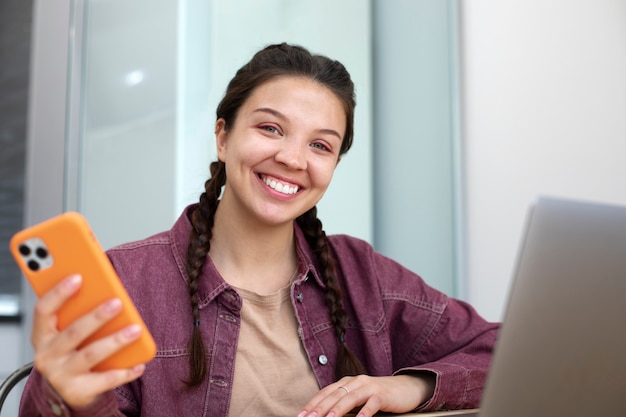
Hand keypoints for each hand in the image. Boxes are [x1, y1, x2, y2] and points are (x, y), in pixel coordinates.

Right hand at [31, 274, 145, 407]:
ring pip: (91, 355)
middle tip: (117, 302)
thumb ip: (78, 311)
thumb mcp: (66, 330)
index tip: (78, 277)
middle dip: (96, 317)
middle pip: (73, 333)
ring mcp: (61, 375)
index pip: (43, 310)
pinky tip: (140, 363)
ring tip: (135, 330)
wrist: (68, 389)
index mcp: (42, 334)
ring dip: (115, 341)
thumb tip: (105, 287)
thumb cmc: (72, 349)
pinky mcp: (78, 391)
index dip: (58, 293)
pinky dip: (125, 372)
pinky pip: (105, 380)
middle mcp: (47, 355)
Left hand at [298, 373, 434, 416]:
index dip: (312, 404)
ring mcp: (369, 386)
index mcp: (346, 382)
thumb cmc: (378, 396)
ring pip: (349, 398)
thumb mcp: (358, 399)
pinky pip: (372, 403)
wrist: (406, 388)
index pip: (325, 393)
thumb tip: (325, 415)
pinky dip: (364, 412)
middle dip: (319, 408)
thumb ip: (344, 404)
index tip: (300, 416)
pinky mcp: (382, 394)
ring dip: (337, 410)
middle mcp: (355, 382)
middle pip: (334, 395)